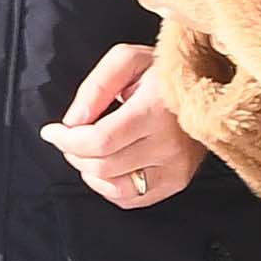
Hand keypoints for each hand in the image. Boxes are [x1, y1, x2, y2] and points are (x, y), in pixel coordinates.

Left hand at [39, 40, 203, 208]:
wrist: (209, 84)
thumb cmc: (165, 70)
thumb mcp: (127, 60)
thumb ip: (96, 86)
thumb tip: (74, 120)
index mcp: (155, 111)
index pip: (100, 141)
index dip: (67, 140)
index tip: (51, 132)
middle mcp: (169, 145)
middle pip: (103, 166)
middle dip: (74, 153)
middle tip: (70, 138)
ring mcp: (176, 168)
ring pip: (116, 188)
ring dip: (90, 172)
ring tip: (88, 152)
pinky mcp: (178, 181)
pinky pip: (132, 200)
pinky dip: (110, 188)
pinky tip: (107, 167)